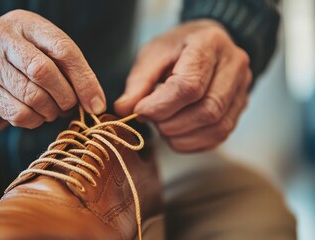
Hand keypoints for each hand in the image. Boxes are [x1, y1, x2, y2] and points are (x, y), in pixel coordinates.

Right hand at [0, 10, 105, 130]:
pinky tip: (32, 115)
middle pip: (45, 72)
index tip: (96, 104)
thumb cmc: (18, 63)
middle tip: (68, 107)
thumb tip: (95, 103)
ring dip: (50, 112)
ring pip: (32, 97)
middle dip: (65, 97)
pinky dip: (33, 121)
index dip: (84, 80)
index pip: (62, 48)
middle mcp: (0, 36)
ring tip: (50, 111)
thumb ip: (68, 69)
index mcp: (24, 22)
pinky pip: (19, 114)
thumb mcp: (41, 53)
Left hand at [114, 20, 251, 151]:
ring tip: (163, 126)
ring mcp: (242, 88)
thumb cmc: (177, 48)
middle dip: (171, 124)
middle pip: (207, 110)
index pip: (189, 86)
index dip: (161, 106)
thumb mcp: (152, 55)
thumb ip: (138, 82)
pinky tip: (176, 134)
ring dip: (182, 136)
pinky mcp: (240, 108)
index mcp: (209, 44)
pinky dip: (193, 142)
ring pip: (217, 127)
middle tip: (151, 119)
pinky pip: (220, 136)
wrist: (205, 44)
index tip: (140, 111)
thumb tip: (124, 110)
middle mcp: (234, 66)